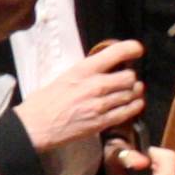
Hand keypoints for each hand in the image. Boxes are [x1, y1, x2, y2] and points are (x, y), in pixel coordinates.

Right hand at [15, 38, 145, 152]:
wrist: (37, 126)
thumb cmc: (46, 101)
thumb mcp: (65, 77)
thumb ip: (87, 72)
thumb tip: (104, 68)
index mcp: (83, 70)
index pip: (115, 53)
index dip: (131, 49)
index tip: (137, 50)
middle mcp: (95, 85)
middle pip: (129, 76)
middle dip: (131, 77)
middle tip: (127, 80)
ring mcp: (100, 104)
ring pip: (132, 94)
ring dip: (135, 92)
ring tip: (132, 91)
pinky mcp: (102, 122)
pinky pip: (128, 111)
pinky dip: (135, 106)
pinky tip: (135, 103)